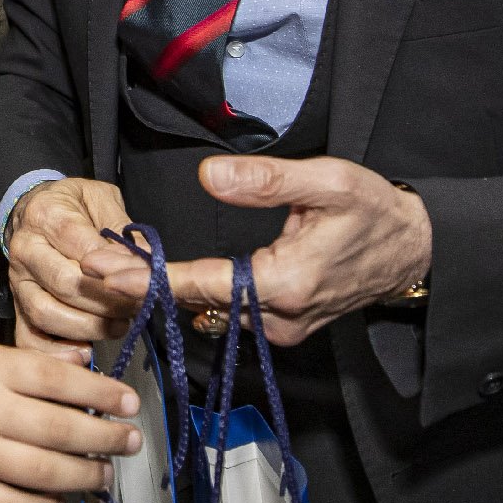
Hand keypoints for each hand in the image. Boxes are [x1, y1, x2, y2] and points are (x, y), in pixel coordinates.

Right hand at [0, 342, 140, 502]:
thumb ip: (29, 365)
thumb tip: (86, 369)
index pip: (60, 379)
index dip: (102, 392)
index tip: (129, 403)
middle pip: (62, 428)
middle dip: (107, 437)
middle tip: (130, 441)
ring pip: (46, 473)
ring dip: (86, 475)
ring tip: (103, 472)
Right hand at [6, 178, 137, 364]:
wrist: (33, 209)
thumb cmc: (74, 206)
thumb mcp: (102, 199)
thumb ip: (122, 230)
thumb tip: (146, 265)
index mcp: (47, 215)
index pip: (84, 250)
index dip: (116, 272)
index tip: (142, 282)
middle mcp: (26, 249)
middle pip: (66, 285)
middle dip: (108, 303)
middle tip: (135, 307)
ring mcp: (18, 281)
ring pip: (47, 314)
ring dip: (89, 328)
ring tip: (117, 326)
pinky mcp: (16, 306)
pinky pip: (29, 338)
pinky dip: (56, 352)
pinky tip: (84, 353)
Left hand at [86, 155, 428, 344]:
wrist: (415, 251)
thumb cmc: (376, 211)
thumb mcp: (328, 181)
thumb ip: (267, 180)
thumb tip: (210, 176)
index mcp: (284, 284)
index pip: (199, 284)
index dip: (147, 278)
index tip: (102, 269)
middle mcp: (277, 317)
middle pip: (193, 304)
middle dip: (141, 286)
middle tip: (87, 265)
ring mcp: (280, 327)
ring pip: (207, 313)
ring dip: (163, 293)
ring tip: (113, 269)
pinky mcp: (282, 324)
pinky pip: (224, 314)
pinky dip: (191, 297)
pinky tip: (161, 281)